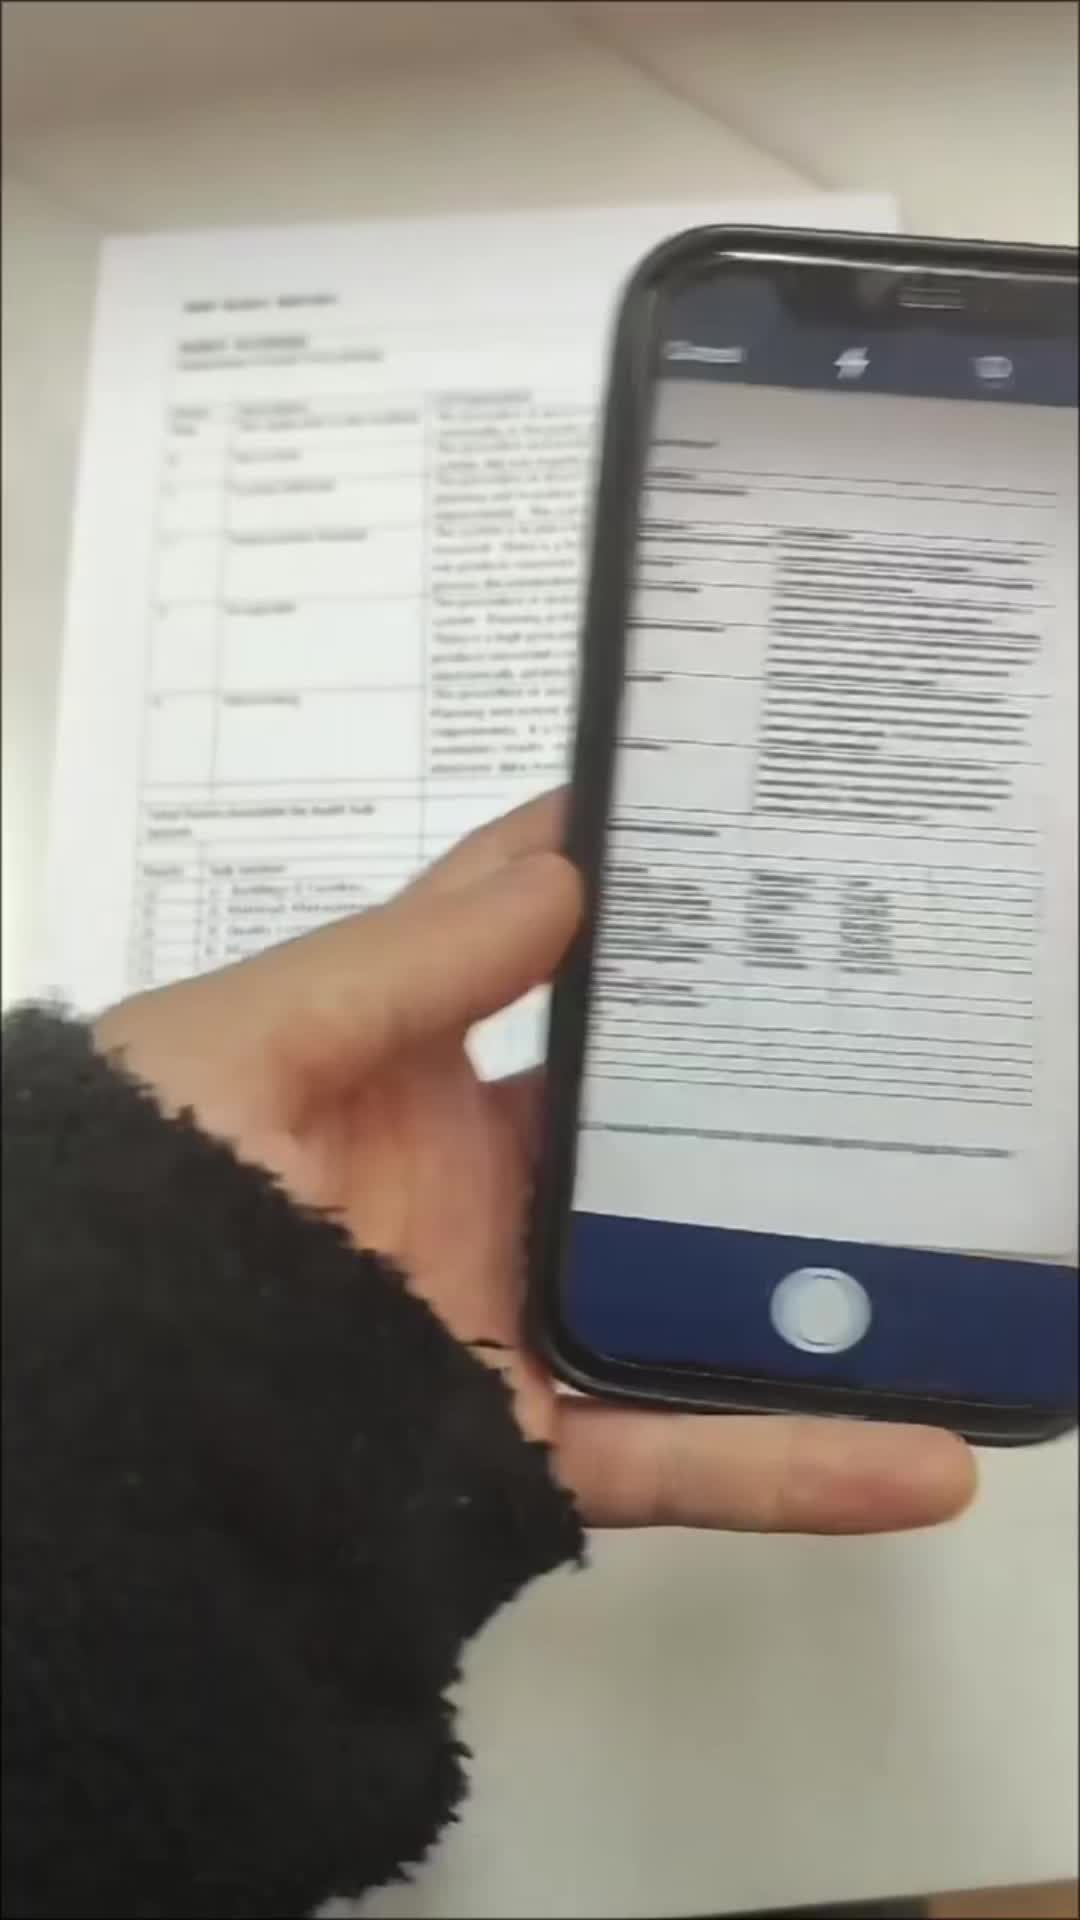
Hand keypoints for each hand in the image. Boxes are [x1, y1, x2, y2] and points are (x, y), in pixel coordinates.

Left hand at [96, 793, 975, 1533]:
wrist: (86, 1418)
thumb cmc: (135, 1195)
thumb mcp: (246, 1044)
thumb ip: (404, 960)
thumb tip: (560, 865)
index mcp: (398, 1069)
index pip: (527, 949)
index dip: (615, 879)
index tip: (728, 819)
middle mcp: (475, 1187)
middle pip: (647, 1119)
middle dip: (753, 1061)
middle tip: (884, 1001)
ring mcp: (511, 1314)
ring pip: (692, 1289)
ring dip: (819, 1274)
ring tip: (949, 1240)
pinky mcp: (528, 1444)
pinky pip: (679, 1456)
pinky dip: (798, 1462)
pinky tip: (924, 1451)